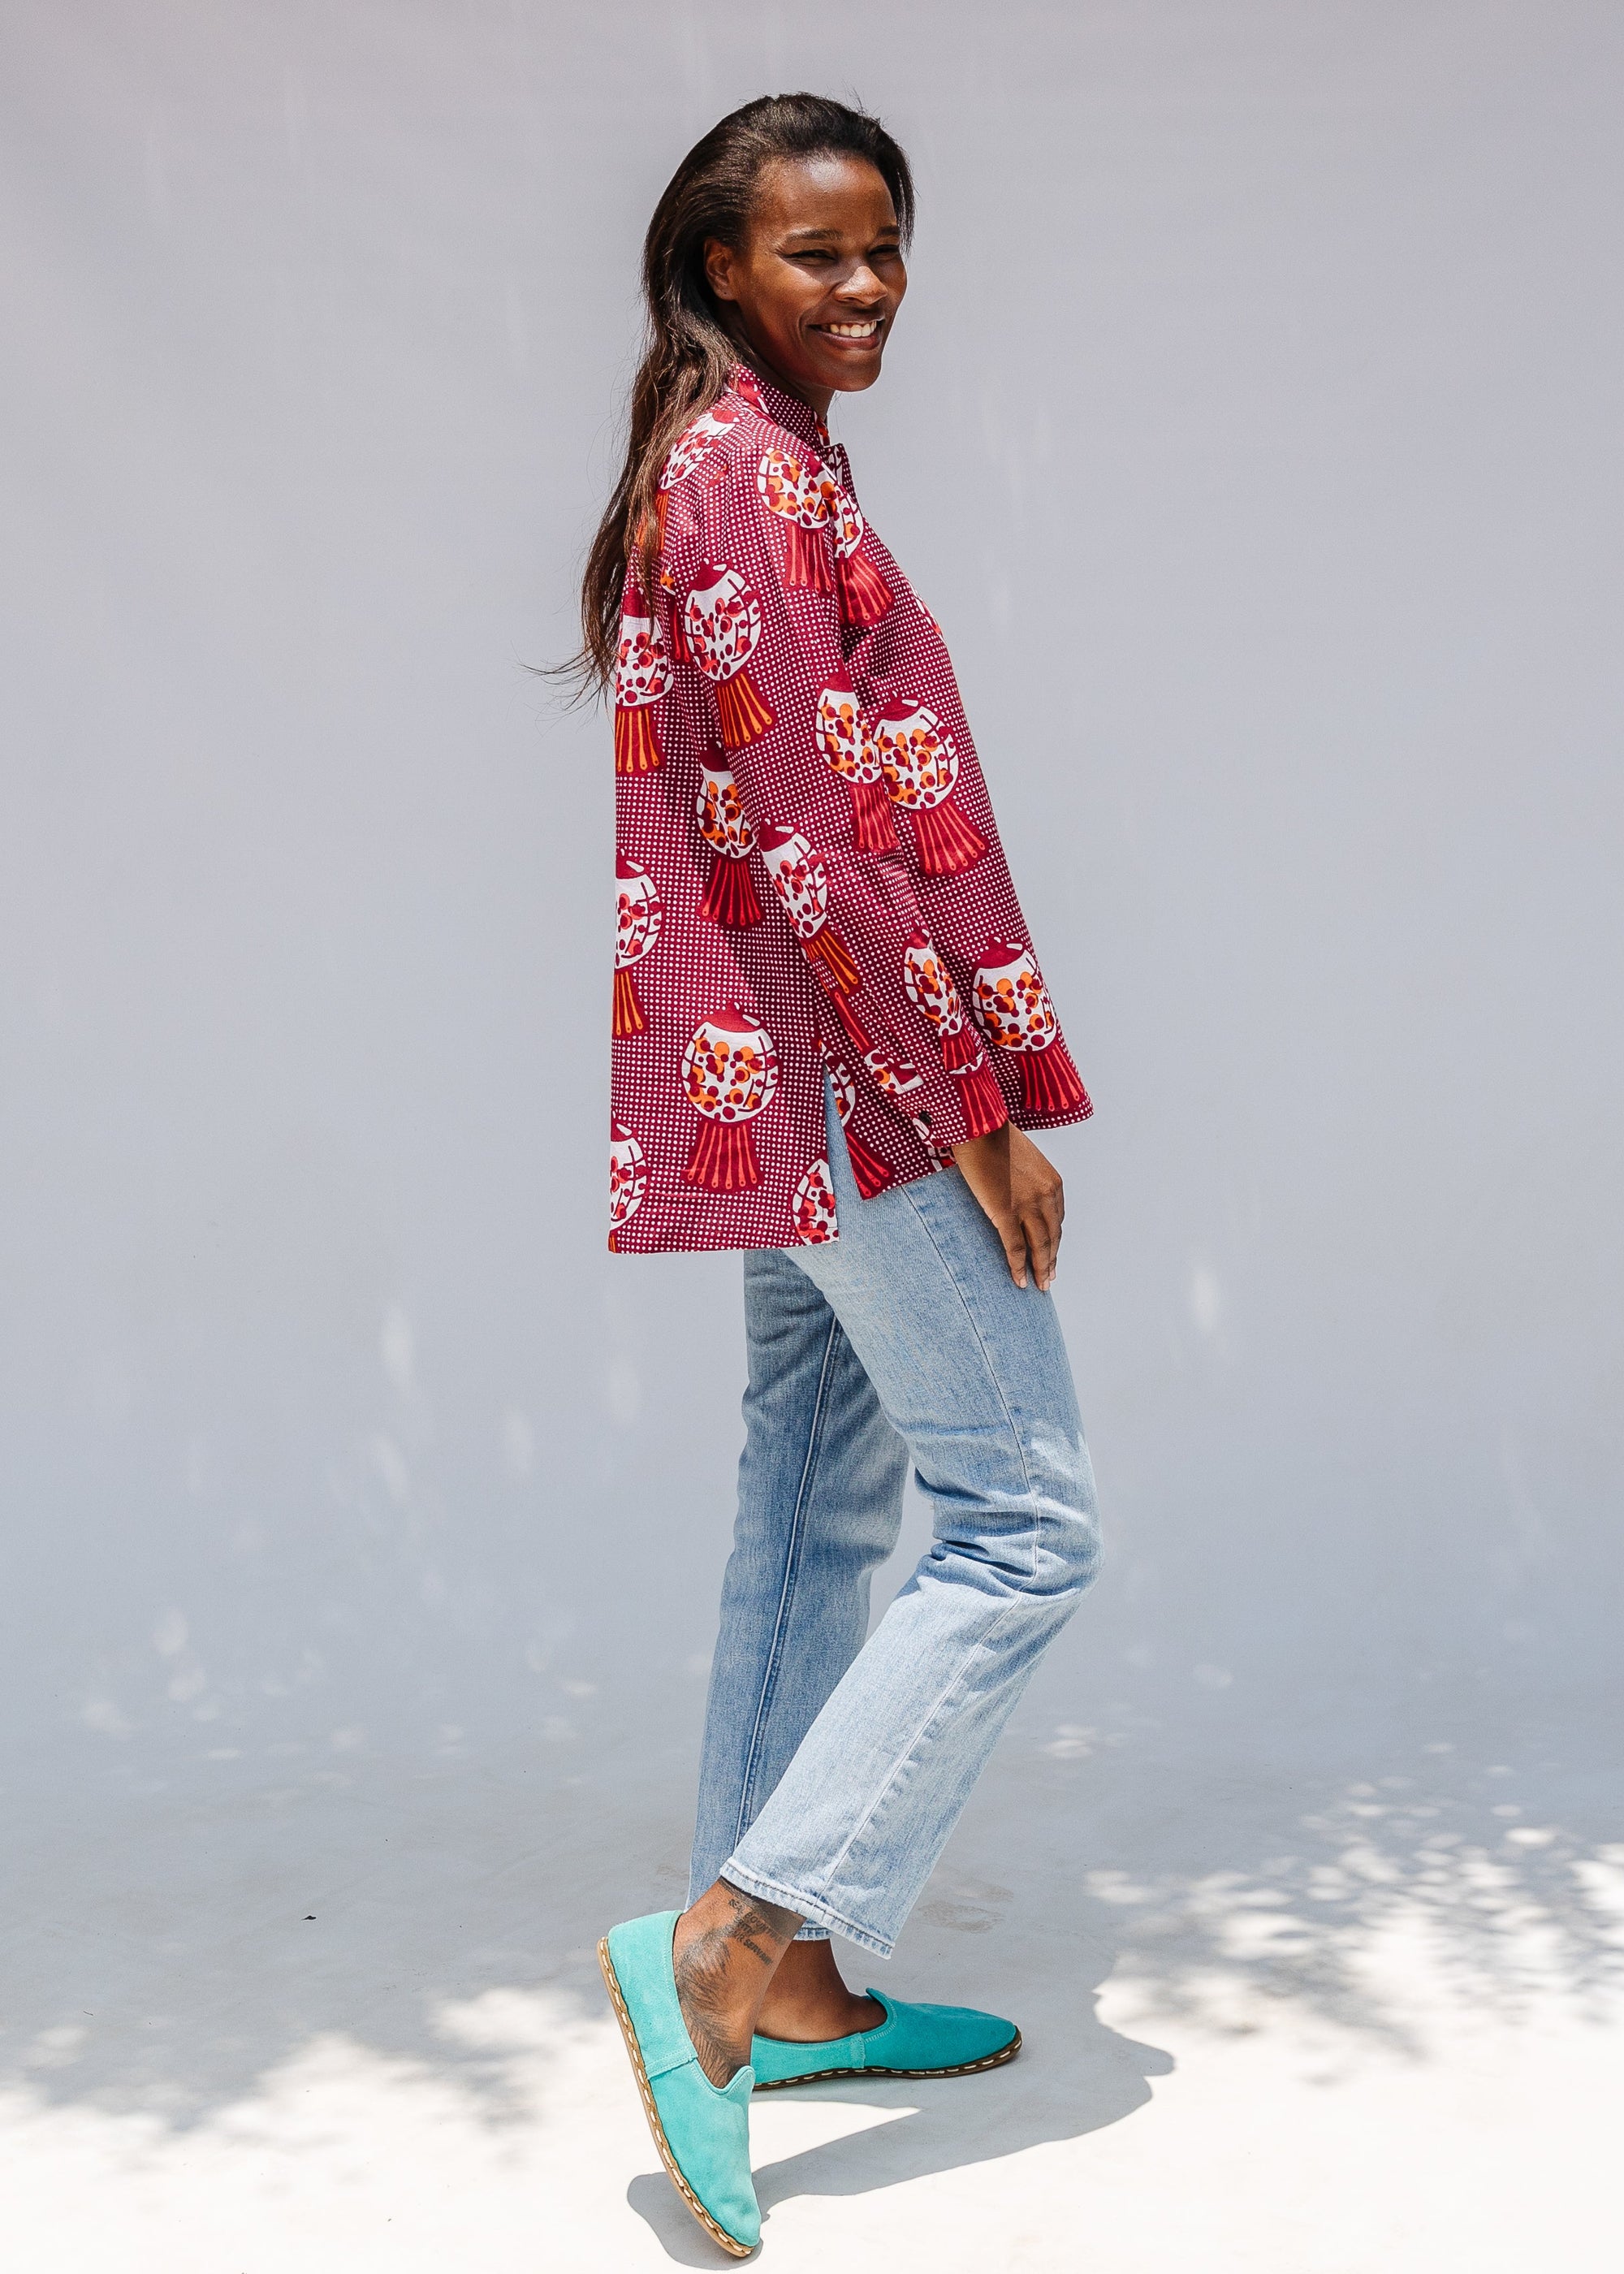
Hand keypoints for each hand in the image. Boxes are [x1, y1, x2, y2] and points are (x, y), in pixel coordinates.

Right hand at [950, 1122, 1064, 1290]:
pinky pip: (1014, 1247)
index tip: (1052, 1253)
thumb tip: (1018, 1194)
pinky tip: (1019, 1281)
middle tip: (1049, 1278)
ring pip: (1039, 1247)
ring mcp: (1027, 1206)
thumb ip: (1028, 1181)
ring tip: (1039, 1285)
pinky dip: (1018, 1267)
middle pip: (1052, 1237)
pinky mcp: (1006, 1213)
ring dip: (1040, 1269)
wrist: (980, 1127)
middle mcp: (1046, 1197)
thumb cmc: (995, 1137)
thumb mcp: (1024, 1159)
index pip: (1057, 1220)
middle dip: (1051, 1260)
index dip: (1054, 1240)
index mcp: (1052, 1183)